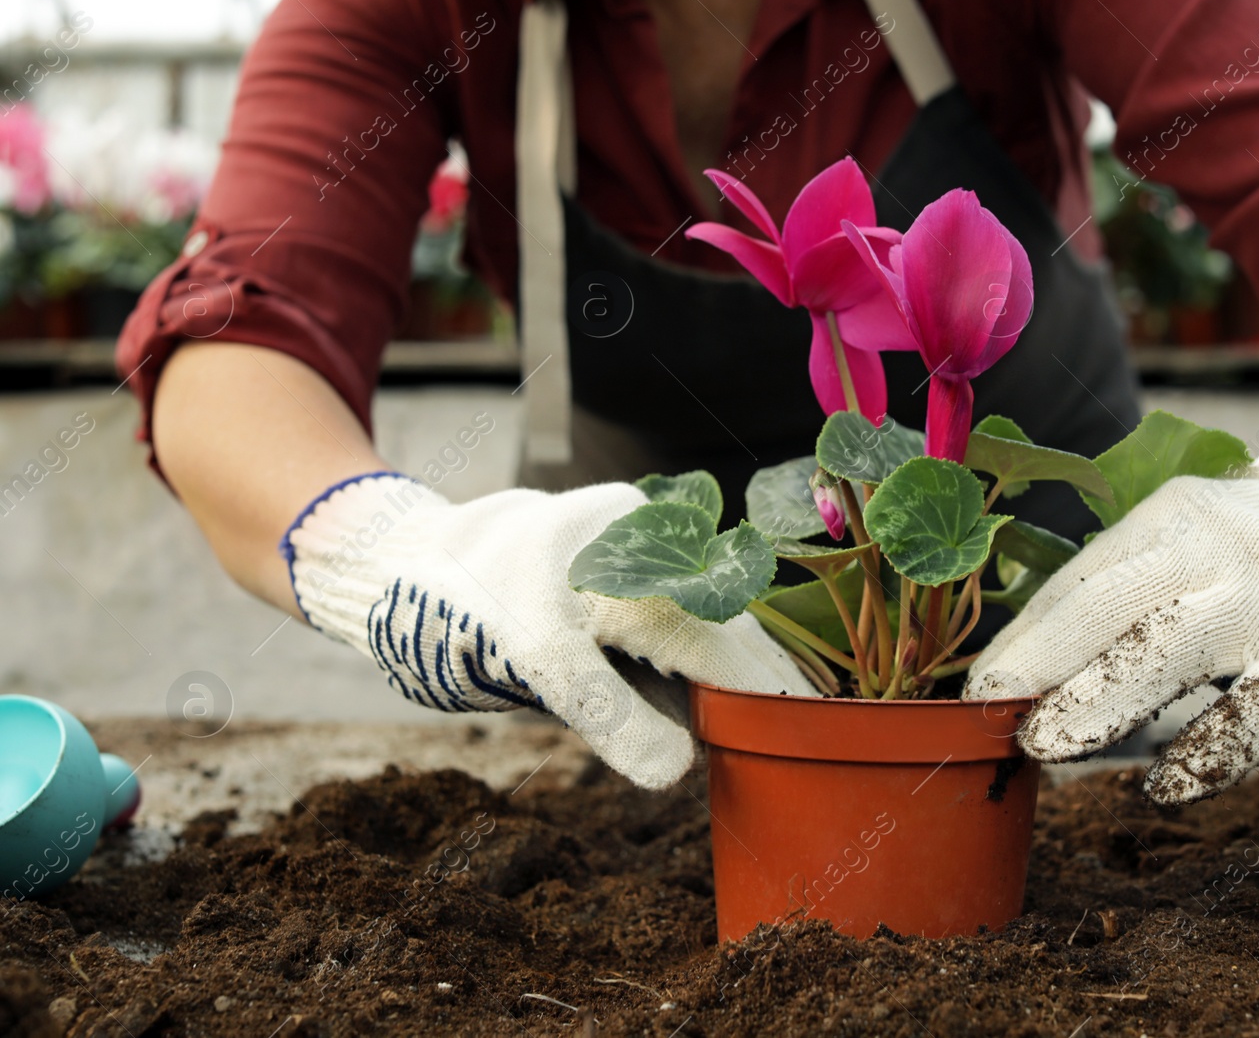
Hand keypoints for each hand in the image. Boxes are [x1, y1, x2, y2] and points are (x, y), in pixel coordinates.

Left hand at [282, 476, 813, 787]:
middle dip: (754, 680)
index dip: (768, 689)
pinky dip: (685, 656)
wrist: (395, 562)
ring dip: (721, 671)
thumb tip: (678, 771)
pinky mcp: (615, 556)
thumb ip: (608, 715)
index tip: (810, 729)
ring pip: (697, 619)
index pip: (723, 637)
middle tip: (795, 734)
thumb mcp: (534, 666)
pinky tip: (702, 692)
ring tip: (764, 718)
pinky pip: (667, 612)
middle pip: (720, 623)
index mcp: (635, 555)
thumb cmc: (456, 608)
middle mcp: (645, 538)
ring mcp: (631, 544)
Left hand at [965, 403, 1258, 803]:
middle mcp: (1216, 552)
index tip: (979, 689)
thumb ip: (1112, 592)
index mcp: (1169, 520)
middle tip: (997, 712)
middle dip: (1048, 663)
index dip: (1026, 640)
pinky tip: (1164, 787)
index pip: (1081, 583)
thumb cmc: (1244, 551)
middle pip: (1115, 607)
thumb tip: (1014, 672)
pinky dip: (1207, 755)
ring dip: (1103, 702)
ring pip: (1173, 651)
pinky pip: (1253, 713)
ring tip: (1049, 745)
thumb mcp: (1180, 541)